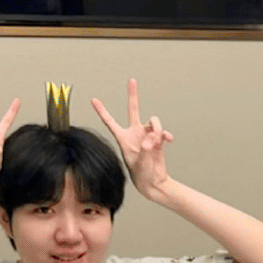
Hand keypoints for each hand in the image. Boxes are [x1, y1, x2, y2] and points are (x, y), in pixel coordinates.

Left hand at [92, 78, 174, 200]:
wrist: (153, 182)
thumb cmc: (141, 174)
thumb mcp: (139, 162)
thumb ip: (145, 149)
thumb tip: (151, 138)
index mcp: (123, 138)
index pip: (110, 122)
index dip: (102, 111)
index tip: (94, 100)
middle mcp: (134, 133)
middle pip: (133, 110)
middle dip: (133, 95)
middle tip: (132, 81)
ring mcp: (146, 135)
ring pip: (152, 122)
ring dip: (157, 129)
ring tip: (157, 142)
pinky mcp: (157, 139)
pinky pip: (163, 131)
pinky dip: (166, 134)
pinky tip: (168, 140)